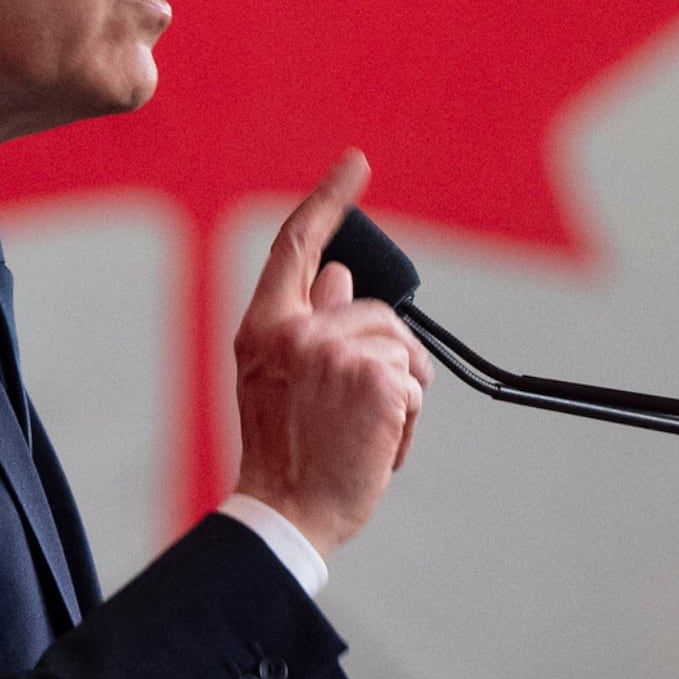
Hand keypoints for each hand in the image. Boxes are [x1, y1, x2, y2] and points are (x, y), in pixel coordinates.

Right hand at [229, 150, 431, 556]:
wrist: (286, 513)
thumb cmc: (285, 452)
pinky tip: (378, 446)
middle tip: (362, 413)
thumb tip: (338, 272)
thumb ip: (306, 322)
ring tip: (364, 434)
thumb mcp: (280, 378)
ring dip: (399, 391)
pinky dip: (409, 419)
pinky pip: (415, 382)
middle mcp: (294, 331)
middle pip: (372, 311)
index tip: (355, 164)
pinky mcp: (375, 378)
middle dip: (386, 356)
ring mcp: (334, 352)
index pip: (296, 244)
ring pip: (400, 347)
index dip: (327, 199)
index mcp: (263, 326)